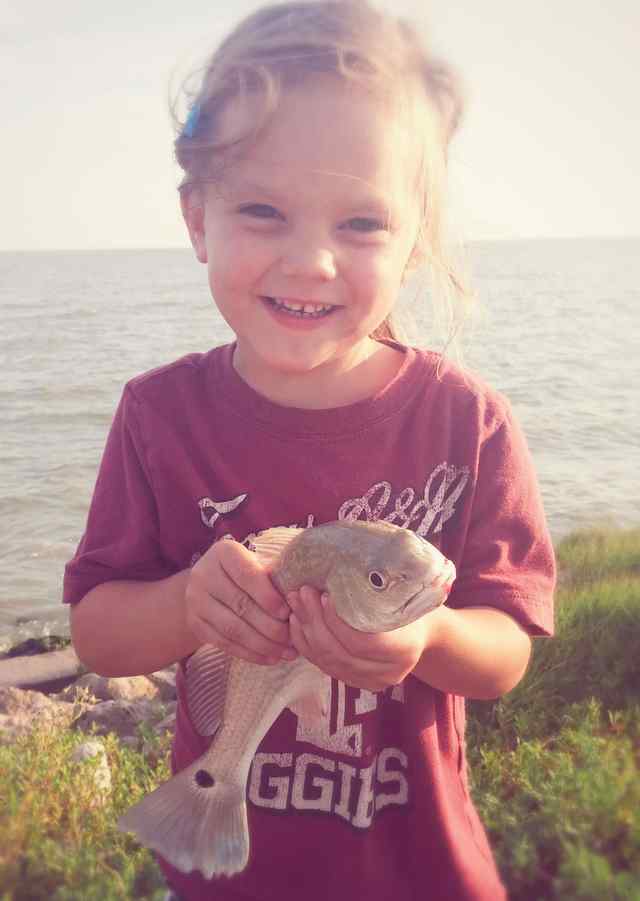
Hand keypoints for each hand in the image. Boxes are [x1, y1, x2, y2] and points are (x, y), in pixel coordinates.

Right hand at [185, 538, 297, 665]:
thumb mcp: (255, 562)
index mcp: (223, 553)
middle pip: (240, 605)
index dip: (267, 595)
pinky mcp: (196, 624)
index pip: (246, 574)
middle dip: (270, 625)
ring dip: (263, 644)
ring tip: (286, 653)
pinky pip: (224, 643)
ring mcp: (196, 601)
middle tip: (292, 638)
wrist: (206, 585)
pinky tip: (270, 658)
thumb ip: (273, 575)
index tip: (287, 612)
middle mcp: (204, 574)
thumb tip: (301, 597)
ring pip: (232, 628)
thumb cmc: (243, 571)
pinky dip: (250, 654)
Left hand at [287, 586, 442, 690]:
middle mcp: (387, 672)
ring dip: (305, 630)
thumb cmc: (408, 603)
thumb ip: (376, 589)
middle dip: (315, 621)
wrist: (419, 632)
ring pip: (327, 661)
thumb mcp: (400, 593)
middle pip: (340, 653)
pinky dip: (305, 643)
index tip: (325, 595)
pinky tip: (296, 621)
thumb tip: (341, 562)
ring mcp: (370, 682)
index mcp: (404, 648)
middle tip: (302, 592)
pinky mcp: (354, 682)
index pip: (362, 642)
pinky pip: (322, 665)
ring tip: (295, 603)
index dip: (337, 621)